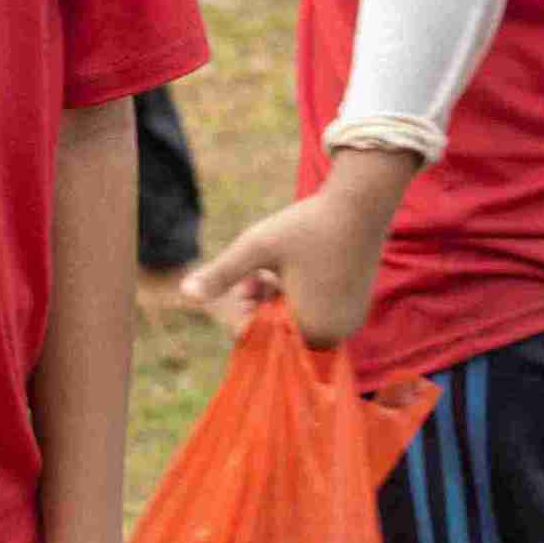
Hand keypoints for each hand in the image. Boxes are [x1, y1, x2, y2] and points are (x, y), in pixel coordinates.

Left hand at [179, 150, 413, 344]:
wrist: (359, 205)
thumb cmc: (305, 226)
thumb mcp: (257, 248)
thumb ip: (222, 274)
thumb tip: (184, 294)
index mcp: (312, 330)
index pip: (265, 337)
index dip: (248, 309)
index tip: (251, 279)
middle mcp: (336, 334)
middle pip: (282, 330)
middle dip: (263, 304)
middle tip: (259, 273)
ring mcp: (350, 322)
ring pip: (299, 319)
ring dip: (281, 298)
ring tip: (274, 270)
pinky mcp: (356, 307)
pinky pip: (319, 311)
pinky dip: (303, 295)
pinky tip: (296, 270)